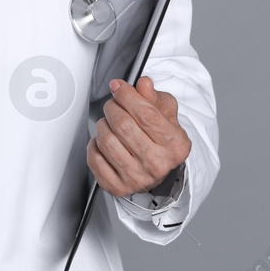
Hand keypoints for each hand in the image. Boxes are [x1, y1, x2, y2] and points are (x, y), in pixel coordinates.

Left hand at [86, 77, 190, 196]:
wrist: (158, 168)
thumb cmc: (162, 138)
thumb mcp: (166, 113)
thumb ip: (154, 96)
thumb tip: (143, 83)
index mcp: (175, 144)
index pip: (146, 114)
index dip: (127, 95)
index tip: (118, 87)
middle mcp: (157, 163)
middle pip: (123, 125)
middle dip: (113, 107)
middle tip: (113, 104)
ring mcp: (137, 178)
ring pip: (106, 140)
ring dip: (102, 124)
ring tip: (109, 122)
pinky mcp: (118, 187)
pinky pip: (95, 159)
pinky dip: (94, 145)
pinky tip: (104, 142)